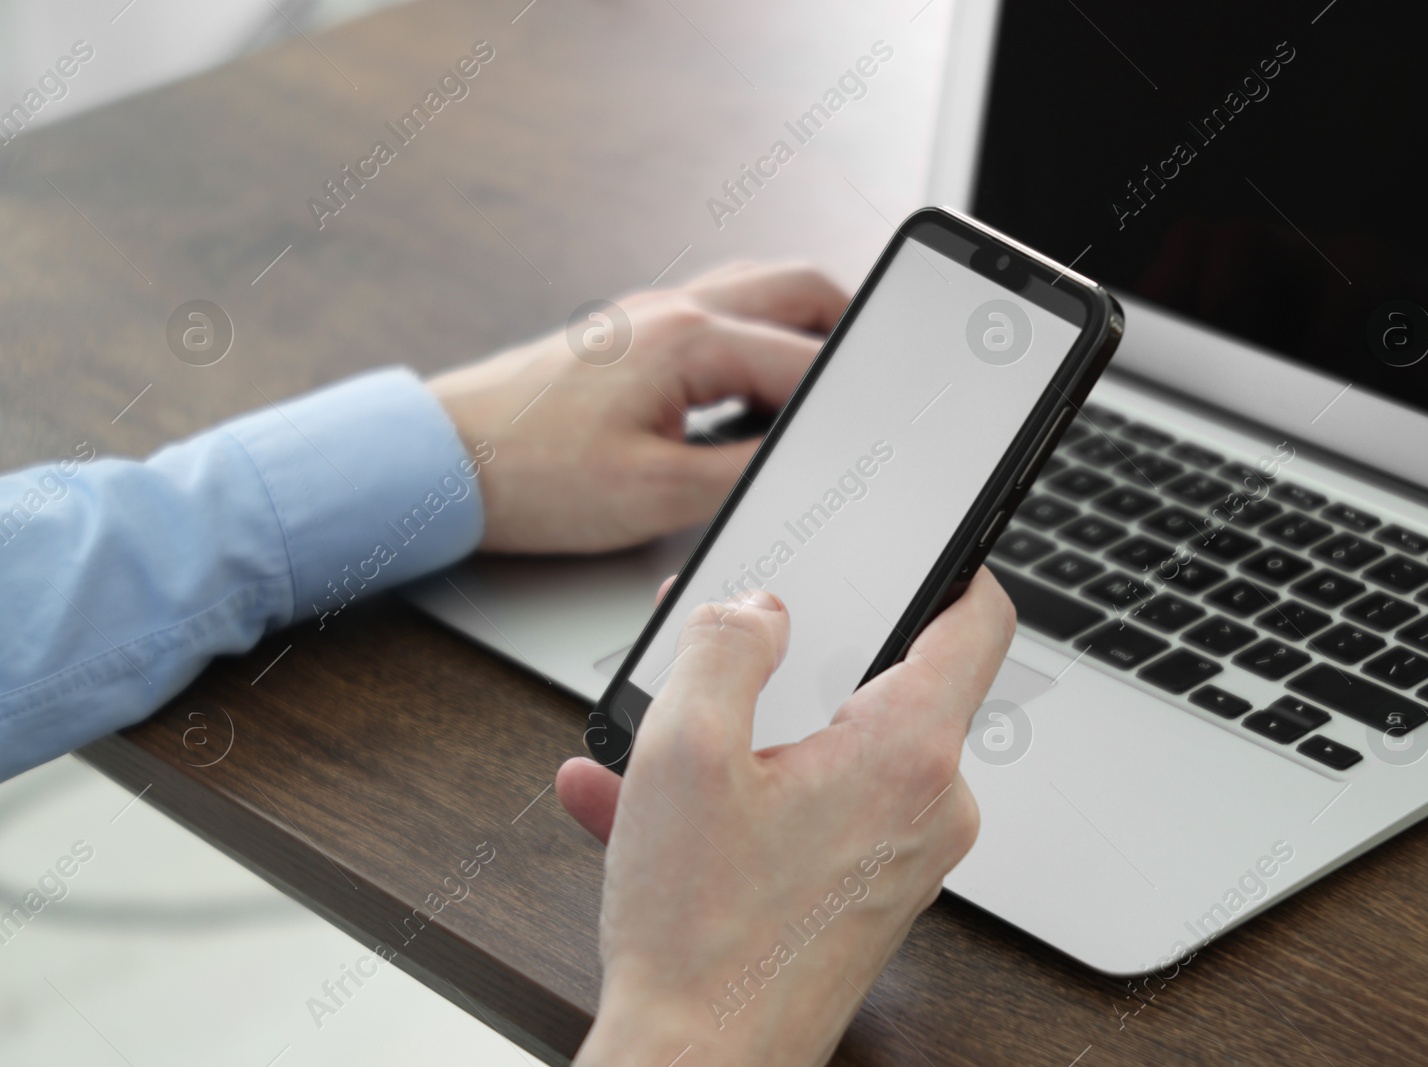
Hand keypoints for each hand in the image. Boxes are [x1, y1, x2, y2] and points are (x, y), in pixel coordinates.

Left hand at [427, 262, 848, 552]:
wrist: (443, 461)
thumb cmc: (532, 474)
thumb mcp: (657, 494)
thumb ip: (749, 472)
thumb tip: (811, 463)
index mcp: (690, 338)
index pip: (810, 362)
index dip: (860, 397)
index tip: (890, 417)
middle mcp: (675, 309)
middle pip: (800, 289)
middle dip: (851, 330)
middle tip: (877, 380)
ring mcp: (650, 315)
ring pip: (758, 292)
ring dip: (801, 328)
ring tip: (821, 389)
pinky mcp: (629, 335)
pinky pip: (717, 314)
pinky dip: (754, 339)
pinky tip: (749, 393)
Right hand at [558, 567, 1015, 1065]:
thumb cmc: (700, 937)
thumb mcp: (685, 751)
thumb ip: (724, 645)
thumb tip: (755, 609)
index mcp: (907, 753)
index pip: (977, 620)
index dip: (948, 563)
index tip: (913, 542)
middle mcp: (927, 805)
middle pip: (884, 682)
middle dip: (792, 657)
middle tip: (722, 641)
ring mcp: (899, 854)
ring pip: (828, 750)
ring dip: (739, 736)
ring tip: (649, 741)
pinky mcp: (863, 890)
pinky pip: (807, 810)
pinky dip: (737, 798)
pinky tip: (638, 808)